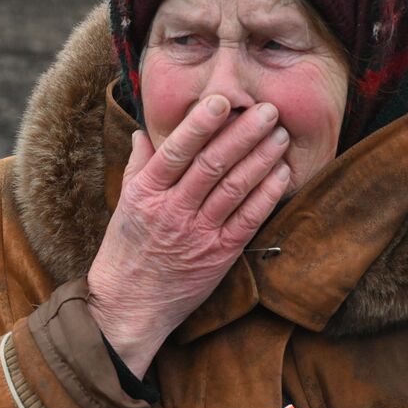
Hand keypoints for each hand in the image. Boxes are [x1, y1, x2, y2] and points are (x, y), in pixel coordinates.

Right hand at [86, 95, 290, 376]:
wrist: (129, 306)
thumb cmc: (126, 251)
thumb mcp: (125, 204)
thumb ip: (138, 166)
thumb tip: (142, 133)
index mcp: (147, 192)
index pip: (177, 150)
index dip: (200, 124)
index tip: (222, 101)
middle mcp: (172, 210)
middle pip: (212, 164)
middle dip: (243, 134)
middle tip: (269, 110)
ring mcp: (197, 233)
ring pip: (234, 188)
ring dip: (261, 158)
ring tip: (280, 134)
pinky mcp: (219, 255)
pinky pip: (248, 219)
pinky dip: (267, 194)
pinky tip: (282, 173)